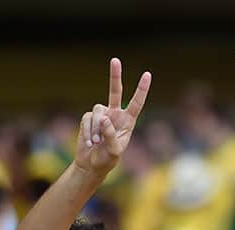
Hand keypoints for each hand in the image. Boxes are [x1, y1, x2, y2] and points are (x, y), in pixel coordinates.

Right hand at [74, 58, 151, 176]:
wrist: (91, 164)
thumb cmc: (107, 160)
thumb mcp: (114, 151)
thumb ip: (111, 135)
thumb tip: (104, 118)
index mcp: (128, 121)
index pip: (136, 103)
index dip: (141, 89)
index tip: (147, 74)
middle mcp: (115, 114)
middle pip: (115, 91)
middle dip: (115, 75)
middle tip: (115, 60)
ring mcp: (101, 115)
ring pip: (97, 112)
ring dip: (95, 128)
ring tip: (96, 143)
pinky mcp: (88, 118)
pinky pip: (86, 119)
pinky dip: (87, 131)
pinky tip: (89, 142)